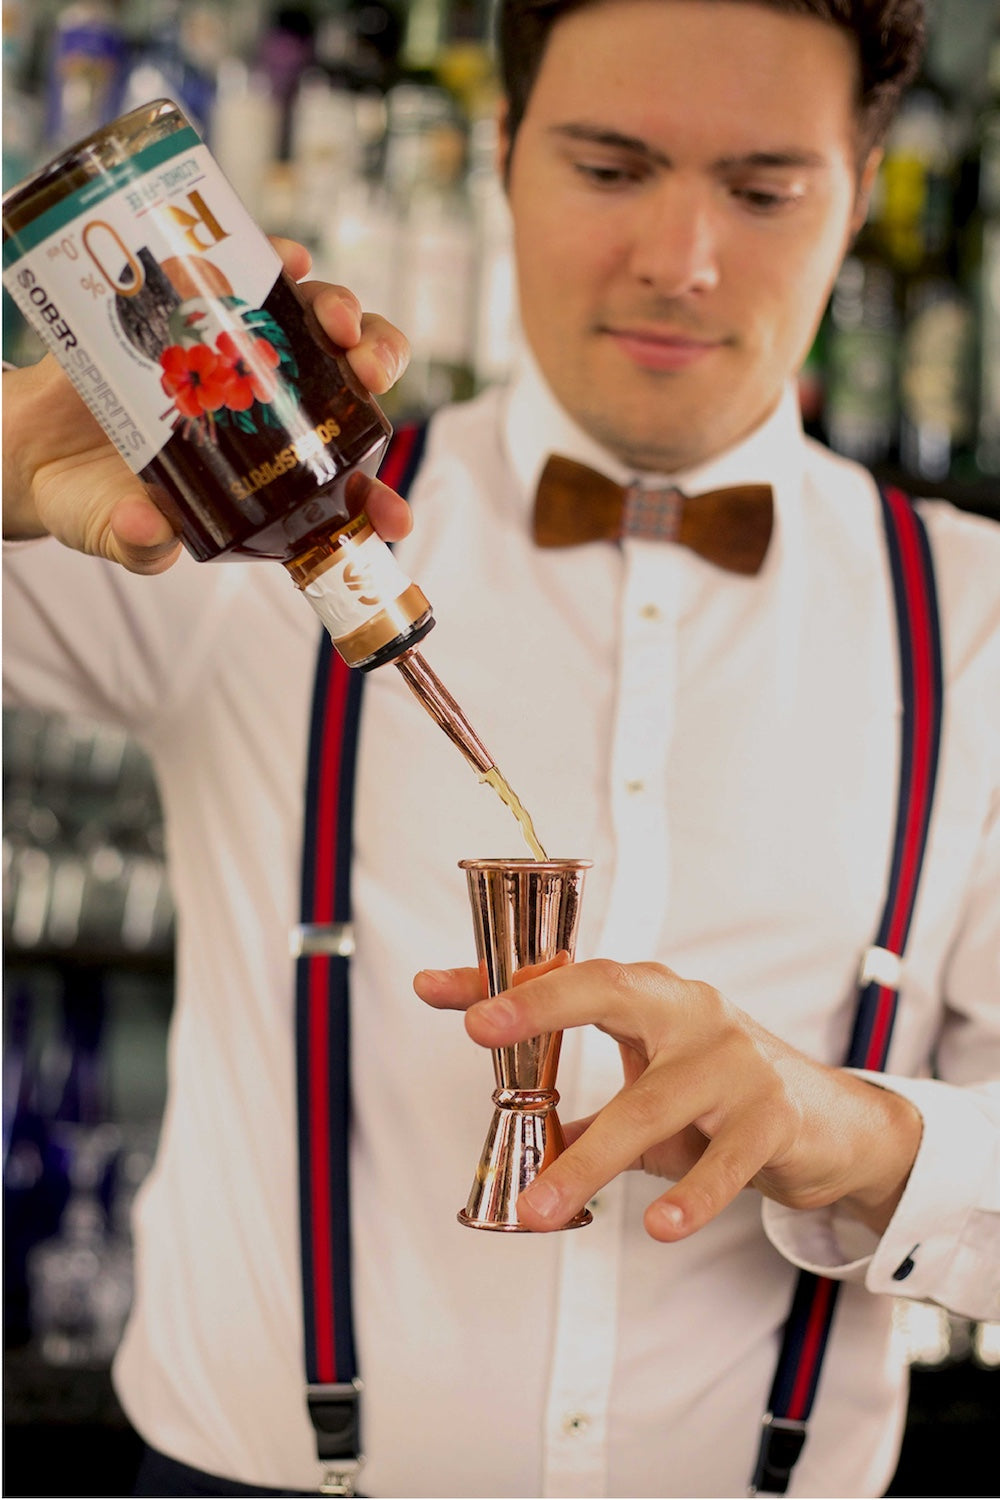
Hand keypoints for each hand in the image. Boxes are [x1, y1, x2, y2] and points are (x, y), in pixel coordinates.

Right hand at [2, 238, 411, 572]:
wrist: (28, 443)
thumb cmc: (89, 498)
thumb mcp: (110, 530)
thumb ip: (133, 543)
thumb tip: (149, 532)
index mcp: (269, 479)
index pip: (343, 490)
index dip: (378, 502)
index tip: (395, 518)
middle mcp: (267, 414)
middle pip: (349, 385)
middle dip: (374, 370)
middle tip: (366, 370)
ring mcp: (237, 358)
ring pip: (313, 327)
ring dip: (338, 312)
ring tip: (331, 318)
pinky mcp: (198, 311)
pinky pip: (252, 277)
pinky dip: (277, 264)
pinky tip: (286, 260)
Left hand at [414, 959, 921, 1239]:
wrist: (831, 1124)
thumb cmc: (718, 1095)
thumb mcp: (643, 1083)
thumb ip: (574, 1097)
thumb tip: (499, 1118)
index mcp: (654, 995)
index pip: (572, 975)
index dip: (508, 984)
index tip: (438, 991)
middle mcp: (692, 1012)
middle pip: (613, 992)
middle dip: (545, 1005)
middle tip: (482, 1028)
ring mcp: (736, 1060)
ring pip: (653, 1103)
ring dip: (591, 1160)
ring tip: (540, 1209)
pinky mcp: (774, 1116)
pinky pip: (726, 1158)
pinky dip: (692, 1195)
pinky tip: (660, 1227)